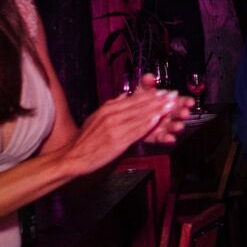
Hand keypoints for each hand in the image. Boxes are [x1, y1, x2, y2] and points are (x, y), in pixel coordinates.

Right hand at [63, 82, 177, 175]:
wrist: (73, 157)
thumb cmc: (85, 140)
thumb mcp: (96, 117)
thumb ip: (111, 106)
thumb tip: (123, 96)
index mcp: (107, 109)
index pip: (133, 99)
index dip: (150, 94)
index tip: (164, 90)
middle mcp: (111, 115)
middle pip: (139, 105)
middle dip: (158, 99)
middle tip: (173, 94)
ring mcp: (114, 127)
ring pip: (140, 116)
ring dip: (157, 109)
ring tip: (171, 104)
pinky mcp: (117, 140)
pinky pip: (135, 130)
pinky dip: (147, 124)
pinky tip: (158, 120)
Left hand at [140, 79, 193, 144]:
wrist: (128, 115)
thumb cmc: (139, 102)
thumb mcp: (142, 90)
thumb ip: (147, 83)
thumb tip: (149, 76)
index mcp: (168, 101)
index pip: (180, 100)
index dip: (186, 101)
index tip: (190, 101)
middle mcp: (168, 114)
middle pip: (178, 113)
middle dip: (182, 113)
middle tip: (184, 112)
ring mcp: (163, 125)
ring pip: (172, 126)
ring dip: (176, 126)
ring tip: (179, 126)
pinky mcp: (156, 135)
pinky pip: (162, 137)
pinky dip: (166, 138)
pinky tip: (170, 138)